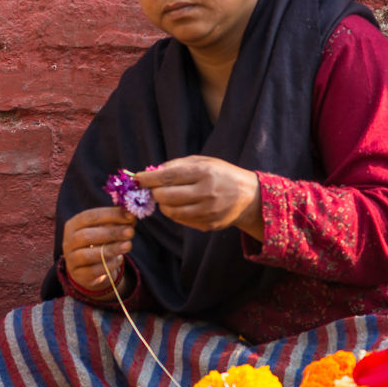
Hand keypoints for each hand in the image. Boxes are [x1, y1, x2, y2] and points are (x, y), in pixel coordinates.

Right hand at [62, 207, 135, 294]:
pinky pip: (93, 271)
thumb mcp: (105, 230)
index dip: (111, 215)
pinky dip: (108, 265)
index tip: (130, 216)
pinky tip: (120, 259)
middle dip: (111, 233)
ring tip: (128, 245)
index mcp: (73, 224)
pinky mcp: (78, 275)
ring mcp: (71, 259)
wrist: (88, 267)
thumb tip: (131, 217)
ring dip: (110, 249)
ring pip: (88, 255)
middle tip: (130, 232)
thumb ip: (117, 222)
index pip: (90, 217)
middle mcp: (68, 241)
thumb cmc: (99, 243)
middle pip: (86, 236)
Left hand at [134, 156, 263, 237]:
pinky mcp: (208, 225)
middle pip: (166, 196)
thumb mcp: (204, 162)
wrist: (249, 197)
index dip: (149, 178)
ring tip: (167, 197)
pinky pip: (181, 221)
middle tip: (153, 189)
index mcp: (205, 173)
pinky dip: (175, 213)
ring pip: (171, 212)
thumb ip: (178, 165)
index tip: (137, 178)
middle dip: (155, 193)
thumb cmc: (222, 174)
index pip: (169, 177)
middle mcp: (206, 193)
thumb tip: (152, 172)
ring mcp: (207, 211)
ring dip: (163, 205)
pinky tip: (180, 205)